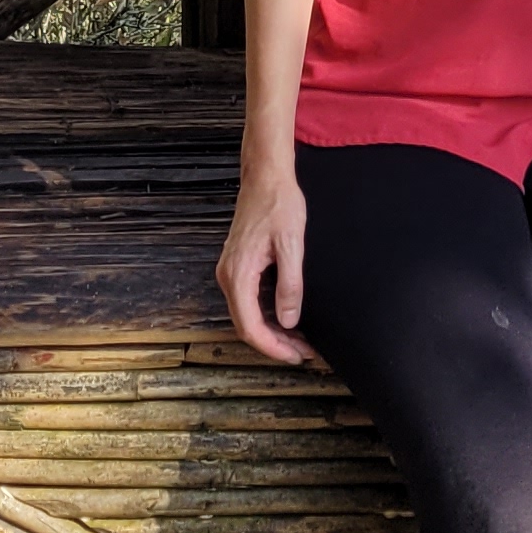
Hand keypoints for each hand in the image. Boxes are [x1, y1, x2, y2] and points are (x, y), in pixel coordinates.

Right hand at [220, 160, 311, 364]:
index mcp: (239, 273)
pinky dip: (265, 315)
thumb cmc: (279, 204)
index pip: (250, 326)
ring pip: (246, 315)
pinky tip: (285, 317)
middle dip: (274, 344)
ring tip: (298, 340)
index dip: (272, 347)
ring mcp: (231, 271)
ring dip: (271, 331)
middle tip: (303, 352)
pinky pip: (248, 301)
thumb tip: (289, 320)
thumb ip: (289, 284)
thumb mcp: (292, 244)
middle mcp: (228, 276)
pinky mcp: (237, 265)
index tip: (295, 356)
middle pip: (246, 325)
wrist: (265, 176)